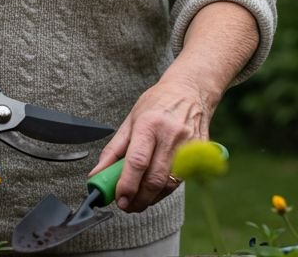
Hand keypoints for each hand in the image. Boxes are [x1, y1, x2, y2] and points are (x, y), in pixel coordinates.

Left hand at [88, 75, 211, 212]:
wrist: (189, 91)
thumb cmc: (157, 104)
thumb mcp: (130, 120)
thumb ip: (113, 150)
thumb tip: (97, 174)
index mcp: (149, 124)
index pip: (137, 162)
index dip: (127, 185)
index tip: (118, 198)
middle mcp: (171, 135)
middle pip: (154, 179)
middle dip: (138, 199)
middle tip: (126, 205)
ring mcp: (189, 145)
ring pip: (169, 184)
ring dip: (151, 198)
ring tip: (138, 199)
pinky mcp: (200, 153)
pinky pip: (180, 180)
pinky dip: (165, 190)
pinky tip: (155, 189)